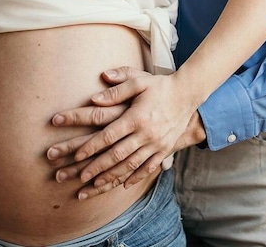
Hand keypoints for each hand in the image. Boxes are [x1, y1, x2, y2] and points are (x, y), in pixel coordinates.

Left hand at [47, 67, 203, 198]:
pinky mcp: (165, 148)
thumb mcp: (140, 81)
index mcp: (137, 116)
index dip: (92, 146)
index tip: (77, 156)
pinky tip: (123, 184)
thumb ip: (117, 89)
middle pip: (117, 155)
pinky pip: (148, 167)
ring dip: (112, 176)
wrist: (188, 93)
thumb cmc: (161, 86)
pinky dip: (135, 177)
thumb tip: (94, 97)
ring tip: (96, 184)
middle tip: (80, 177)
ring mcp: (157, 143)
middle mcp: (146, 133)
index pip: (109, 135)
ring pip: (131, 165)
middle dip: (97, 167)